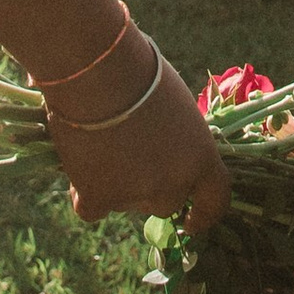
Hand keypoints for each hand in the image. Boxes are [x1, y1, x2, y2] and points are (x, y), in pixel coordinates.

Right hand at [49, 37, 230, 233]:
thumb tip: (164, 150)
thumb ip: (177, 139)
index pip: (215, 199)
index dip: (204, 214)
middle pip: (165, 202)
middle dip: (149, 187)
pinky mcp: (99, 198)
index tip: (192, 221)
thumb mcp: (176, 105)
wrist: (99, 72)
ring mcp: (136, 195)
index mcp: (201, 157)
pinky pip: (91, 208)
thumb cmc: (139, 72)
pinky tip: (79, 166)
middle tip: (129, 156)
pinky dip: (84, 192)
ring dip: (115, 185)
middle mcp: (174, 184)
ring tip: (99, 141)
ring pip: (125, 203)